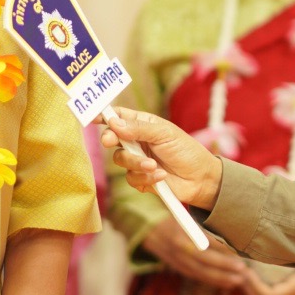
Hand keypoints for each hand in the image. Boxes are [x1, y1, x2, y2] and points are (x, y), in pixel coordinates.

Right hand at [102, 107, 222, 208]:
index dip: (105, 115)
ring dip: (136, 163)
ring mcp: (137, 160)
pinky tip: (161, 176)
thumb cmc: (186, 151)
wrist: (201, 179)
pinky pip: (131, 178)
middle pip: (113, 138)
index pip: (119, 117)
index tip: (94, 117)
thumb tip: (114, 123)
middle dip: (111, 139)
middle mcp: (137, 141)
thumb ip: (139, 129)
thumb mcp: (165, 134)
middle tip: (111, 141)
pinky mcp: (140, 179)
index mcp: (143, 125)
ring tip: (154, 165)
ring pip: (120, 160)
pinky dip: (145, 178)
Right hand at [144, 221, 245, 287]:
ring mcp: (175, 258)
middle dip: (225, 267)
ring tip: (238, 280)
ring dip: (220, 278)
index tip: (238, 253)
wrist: (143, 226)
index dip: (222, 249)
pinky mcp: (175, 266)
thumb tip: (224, 237)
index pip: (205, 242)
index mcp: (180, 231)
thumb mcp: (183, 216)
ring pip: (199, 272)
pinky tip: (225, 282)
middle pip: (204, 260)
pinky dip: (210, 280)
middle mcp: (178, 247)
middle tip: (243, 270)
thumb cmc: (168, 216)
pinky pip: (194, 275)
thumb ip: (199, 226)